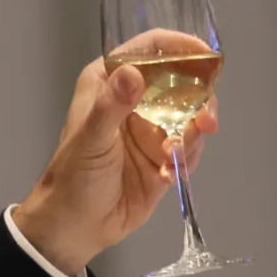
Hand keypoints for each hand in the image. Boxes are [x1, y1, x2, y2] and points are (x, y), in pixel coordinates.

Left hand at [13, 30, 220, 275]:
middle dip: (199, 99)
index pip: (148, 50)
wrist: (74, 228)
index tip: (204, 58)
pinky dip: (185, 159)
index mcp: (109, 84)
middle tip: (204, 121)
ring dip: (191, 135)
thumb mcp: (90, 140)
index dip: (178, 48)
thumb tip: (133, 73)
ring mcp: (151, 130)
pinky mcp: (164, 158)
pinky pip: (189, 148)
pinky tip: (167, 175)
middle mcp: (134, 101)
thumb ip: (111, 106)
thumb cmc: (73, 179)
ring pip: (191, 116)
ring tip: (172, 157)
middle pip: (182, 81)